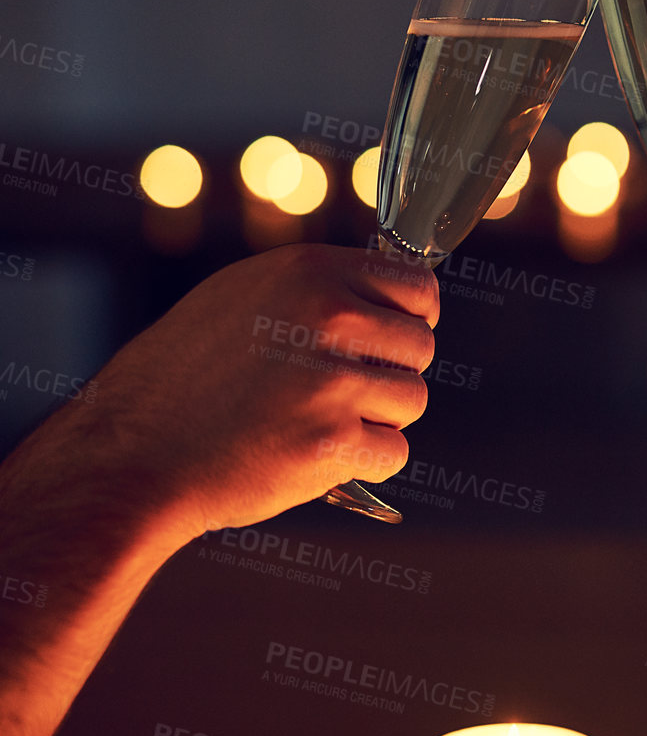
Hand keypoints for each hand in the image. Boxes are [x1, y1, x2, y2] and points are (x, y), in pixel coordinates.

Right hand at [11, 242, 436, 544]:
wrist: (136, 452)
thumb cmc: (182, 381)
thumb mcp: (241, 298)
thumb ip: (312, 291)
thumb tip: (378, 299)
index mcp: (309, 272)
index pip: (417, 287)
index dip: (414, 319)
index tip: (395, 340)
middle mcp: (328, 317)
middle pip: (421, 348)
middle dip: (391, 375)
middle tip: (341, 394)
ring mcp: (332, 380)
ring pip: (412, 401)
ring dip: (378, 421)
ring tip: (317, 423)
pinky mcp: (332, 441)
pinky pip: (394, 453)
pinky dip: (363, 463)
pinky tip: (315, 456)